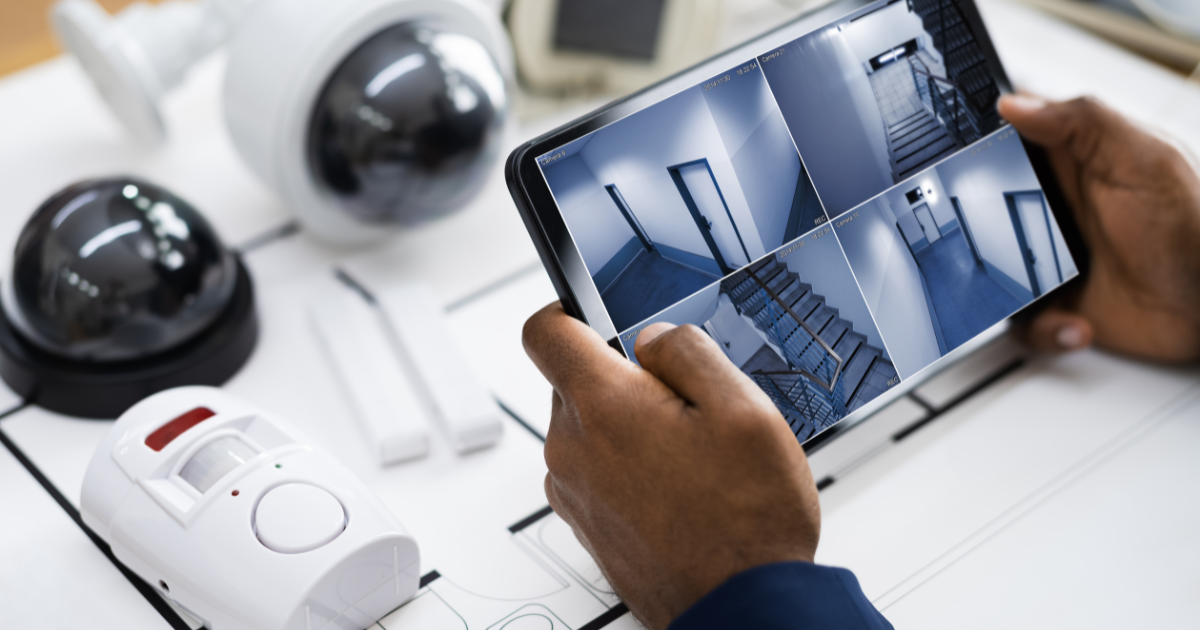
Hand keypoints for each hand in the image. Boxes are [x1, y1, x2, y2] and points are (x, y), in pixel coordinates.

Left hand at [523, 304, 820, 629]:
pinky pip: (594, 470)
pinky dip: (627, 465)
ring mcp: (574, 492)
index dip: (567, 308)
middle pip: (573, 381)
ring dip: (628, 426)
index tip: (593, 312)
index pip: (543, 330)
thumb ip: (689, 352)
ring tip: (690, 455)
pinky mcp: (586, 523)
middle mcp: (573, 449)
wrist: (741, 606)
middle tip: (684, 404)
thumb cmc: (746, 522)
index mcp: (604, 407)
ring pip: (587, 428)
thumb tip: (653, 337)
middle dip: (623, 378)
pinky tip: (680, 486)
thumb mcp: (744, 410)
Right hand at [999, 94, 1199, 361]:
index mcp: (1073, 165)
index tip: (961, 163)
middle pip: (982, 212)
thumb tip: (1016, 104)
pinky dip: (1044, 329)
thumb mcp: (1144, 160)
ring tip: (1044, 294)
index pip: (1007, 143)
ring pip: (992, 272)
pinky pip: (1023, 321)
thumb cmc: (1195, 228)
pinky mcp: (1058, 304)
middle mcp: (1055, 210)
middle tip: (995, 244)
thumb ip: (1083, 123)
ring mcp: (1052, 258)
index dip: (977, 148)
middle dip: (976, 234)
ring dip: (1009, 292)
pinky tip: (1075, 322)